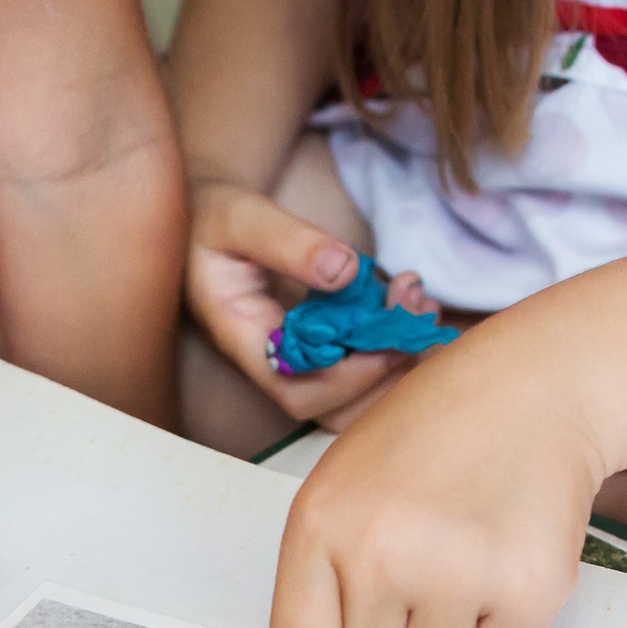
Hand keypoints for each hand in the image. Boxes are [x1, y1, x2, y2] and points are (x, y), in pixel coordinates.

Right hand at [188, 180, 436, 426]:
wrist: (207, 219)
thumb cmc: (214, 217)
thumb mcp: (242, 217)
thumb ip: (288, 242)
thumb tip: (343, 270)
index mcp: (242, 339)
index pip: (296, 390)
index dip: (347, 378)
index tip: (387, 336)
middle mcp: (272, 363)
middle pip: (334, 410)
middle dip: (387, 371)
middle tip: (415, 312)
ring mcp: (298, 359)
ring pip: (356, 396)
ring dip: (400, 358)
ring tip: (419, 299)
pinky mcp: (319, 346)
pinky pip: (363, 366)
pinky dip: (397, 341)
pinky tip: (412, 298)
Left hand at [263, 356, 597, 627]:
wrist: (531, 387)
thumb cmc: (430, 442)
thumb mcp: (346, 490)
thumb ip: (329, 578)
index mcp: (321, 531)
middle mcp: (381, 555)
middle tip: (420, 564)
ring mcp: (455, 573)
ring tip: (463, 558)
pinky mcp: (524, 589)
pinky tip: (504, 566)